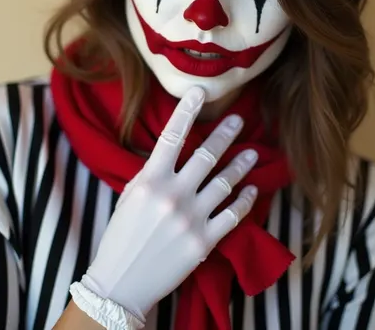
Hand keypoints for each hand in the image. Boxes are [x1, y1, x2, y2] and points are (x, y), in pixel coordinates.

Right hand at [81, 87, 258, 320]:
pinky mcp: (204, 241)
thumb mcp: (129, 197)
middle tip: (239, 120)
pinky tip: (252, 189)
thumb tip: (172, 154)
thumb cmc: (121, 237)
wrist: (121, 283)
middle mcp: (172, 195)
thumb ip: (152, 175)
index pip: (171, 137)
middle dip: (226, 134)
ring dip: (242, 165)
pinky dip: (245, 200)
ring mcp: (190, 218)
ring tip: (253, 153)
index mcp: (149, 181)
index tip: (199, 91)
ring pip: (225, 182)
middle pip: (207, 155)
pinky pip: (232, 214)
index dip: (186, 111)